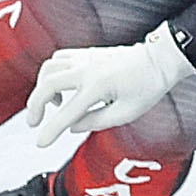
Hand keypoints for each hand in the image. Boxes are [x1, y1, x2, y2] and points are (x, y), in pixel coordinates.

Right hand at [26, 23, 187, 146]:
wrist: (160, 59)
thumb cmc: (148, 85)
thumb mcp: (126, 113)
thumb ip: (96, 122)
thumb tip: (73, 127)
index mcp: (99, 86)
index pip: (67, 113)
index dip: (51, 131)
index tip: (40, 143)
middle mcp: (88, 69)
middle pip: (47, 84)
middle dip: (35, 105)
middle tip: (34, 122)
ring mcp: (86, 58)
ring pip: (49, 68)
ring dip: (42, 87)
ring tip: (53, 103)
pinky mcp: (87, 52)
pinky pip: (59, 58)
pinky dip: (53, 72)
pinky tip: (61, 85)